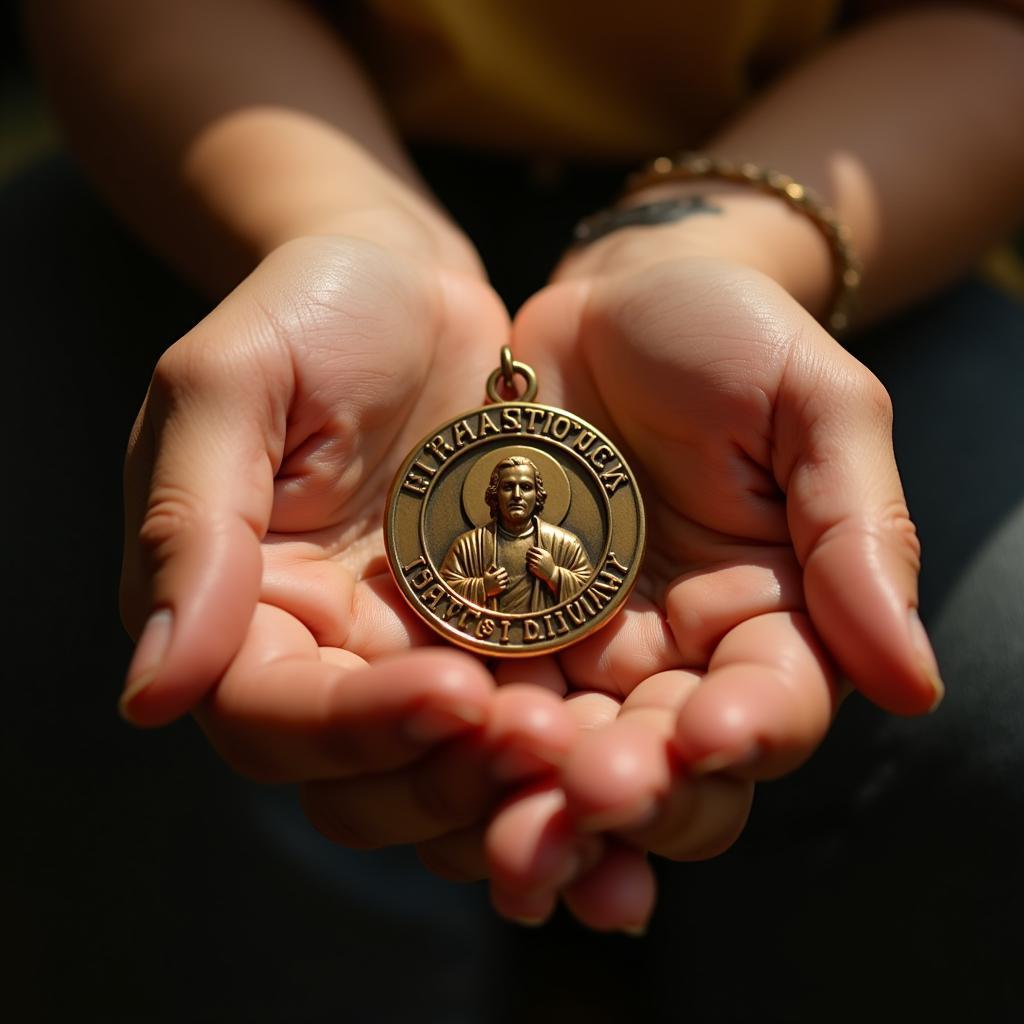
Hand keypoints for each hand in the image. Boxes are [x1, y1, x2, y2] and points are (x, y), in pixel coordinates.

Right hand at [118, 235, 576, 853]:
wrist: (411, 285)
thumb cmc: (310, 313)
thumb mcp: (229, 388)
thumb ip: (189, 531)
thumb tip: (150, 694)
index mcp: (241, 610)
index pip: (269, 716)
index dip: (352, 726)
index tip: (451, 690)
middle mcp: (322, 651)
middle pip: (359, 780)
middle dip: (445, 776)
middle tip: (540, 740)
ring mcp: (410, 649)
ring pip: (442, 772)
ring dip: (510, 780)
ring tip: (586, 745)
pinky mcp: (489, 632)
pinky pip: (519, 714)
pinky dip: (562, 739)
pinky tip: (621, 729)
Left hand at [472, 253, 941, 930]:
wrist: (609, 302)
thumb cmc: (728, 337)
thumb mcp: (815, 408)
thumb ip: (860, 536)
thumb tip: (914, 683)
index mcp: (770, 619)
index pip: (771, 706)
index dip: (747, 731)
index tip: (714, 734)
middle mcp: (677, 657)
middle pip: (668, 767)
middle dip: (635, 791)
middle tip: (594, 795)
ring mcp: (582, 651)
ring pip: (569, 759)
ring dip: (543, 805)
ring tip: (511, 836)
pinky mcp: (498, 628)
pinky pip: (482, 704)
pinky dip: (466, 750)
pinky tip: (441, 775)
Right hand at [484, 565, 510, 597]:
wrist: (482, 589)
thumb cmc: (485, 580)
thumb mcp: (486, 574)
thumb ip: (489, 568)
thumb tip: (493, 564)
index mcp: (492, 577)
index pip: (499, 572)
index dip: (502, 569)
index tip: (503, 569)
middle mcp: (495, 581)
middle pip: (502, 576)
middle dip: (505, 574)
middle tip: (506, 573)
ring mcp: (497, 586)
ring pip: (504, 581)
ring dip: (506, 579)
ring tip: (506, 578)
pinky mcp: (498, 590)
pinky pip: (504, 587)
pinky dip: (504, 585)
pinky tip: (504, 583)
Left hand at [525, 545, 555, 584]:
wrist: (552, 573)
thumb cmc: (549, 563)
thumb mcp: (548, 555)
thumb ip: (542, 551)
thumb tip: (533, 548)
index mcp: (544, 554)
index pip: (534, 549)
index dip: (530, 548)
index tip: (529, 549)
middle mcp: (540, 558)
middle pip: (530, 553)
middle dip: (527, 553)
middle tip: (527, 553)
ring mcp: (538, 563)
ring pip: (528, 558)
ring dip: (527, 558)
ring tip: (527, 558)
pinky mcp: (535, 568)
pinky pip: (529, 564)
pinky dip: (528, 563)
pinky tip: (529, 563)